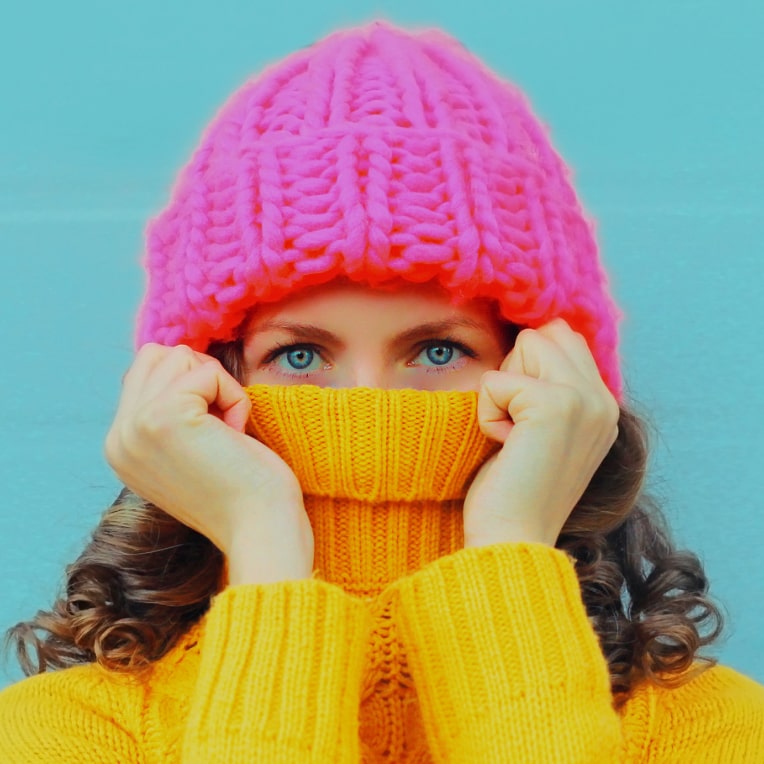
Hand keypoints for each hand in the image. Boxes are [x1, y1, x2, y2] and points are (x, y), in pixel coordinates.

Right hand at [105, 344, 313, 584]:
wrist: (261, 530)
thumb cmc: (243, 491)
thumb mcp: (190, 450)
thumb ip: (168, 411)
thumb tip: (177, 356)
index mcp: (121, 446)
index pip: (145, 371)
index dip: (193, 387)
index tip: (213, 435)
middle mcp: (118, 437)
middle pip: (159, 355)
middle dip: (203, 379)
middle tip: (222, 428)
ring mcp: (136, 426)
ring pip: (181, 357)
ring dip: (220, 388)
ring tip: (228, 434)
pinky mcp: (164, 416)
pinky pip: (207, 372)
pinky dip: (234, 397)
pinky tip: (236, 436)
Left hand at [463, 319, 618, 547]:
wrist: (512, 539)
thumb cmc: (515, 490)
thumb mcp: (543, 433)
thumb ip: (550, 389)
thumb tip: (530, 341)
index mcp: (603, 406)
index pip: (564, 338)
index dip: (528, 369)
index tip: (525, 422)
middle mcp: (603, 399)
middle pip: (546, 334)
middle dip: (516, 372)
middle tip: (518, 427)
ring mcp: (584, 400)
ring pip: (527, 344)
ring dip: (503, 390)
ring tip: (513, 436)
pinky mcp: (554, 405)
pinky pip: (496, 380)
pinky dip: (488, 414)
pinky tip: (505, 448)